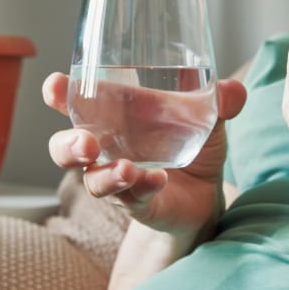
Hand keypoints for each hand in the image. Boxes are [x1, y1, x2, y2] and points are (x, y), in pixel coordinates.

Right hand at [44, 73, 245, 242]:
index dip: (59, 94)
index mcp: (114, 117)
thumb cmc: (191, 146)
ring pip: (93, 181)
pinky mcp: (139, 204)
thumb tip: (234, 92)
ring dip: (103, 176)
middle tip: (84, 142)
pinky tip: (156, 180)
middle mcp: (108, 149)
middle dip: (67, 145)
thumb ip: (218, 101)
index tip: (55, 85)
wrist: (206, 194)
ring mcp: (120, 179)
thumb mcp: (207, 117)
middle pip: (66, 148)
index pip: (76, 102)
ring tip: (124, 169)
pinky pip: (132, 199)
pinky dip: (142, 188)